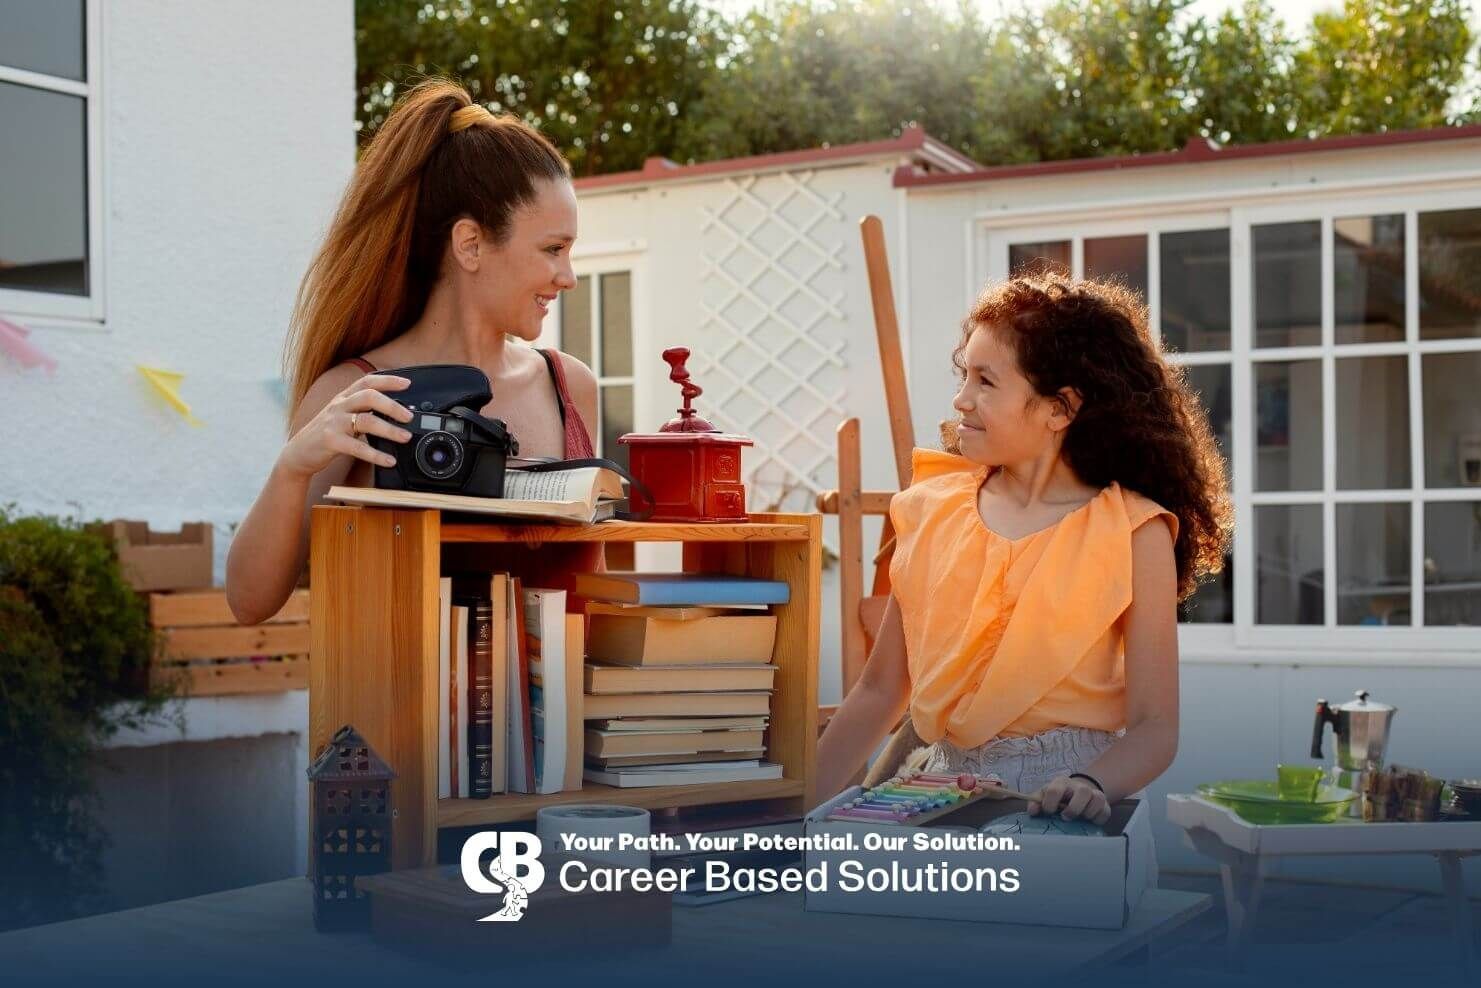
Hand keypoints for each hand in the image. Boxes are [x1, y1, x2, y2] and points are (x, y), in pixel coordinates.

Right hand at [278, 374, 413, 479]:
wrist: (298, 452)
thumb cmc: (326, 434)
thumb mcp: (343, 416)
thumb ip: (363, 411)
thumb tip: (395, 413)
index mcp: (344, 398)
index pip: (367, 381)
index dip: (387, 380)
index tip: (407, 383)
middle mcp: (339, 406)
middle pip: (368, 396)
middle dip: (392, 405)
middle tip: (409, 417)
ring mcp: (334, 423)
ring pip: (366, 421)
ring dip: (389, 429)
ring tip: (405, 437)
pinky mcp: (331, 441)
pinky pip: (357, 447)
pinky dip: (376, 455)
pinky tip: (388, 460)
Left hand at [1027, 775, 1110, 823]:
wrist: (1076, 793)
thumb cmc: (1057, 797)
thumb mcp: (1043, 797)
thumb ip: (1035, 803)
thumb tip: (1032, 811)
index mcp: (1061, 784)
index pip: (1055, 790)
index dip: (1050, 804)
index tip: (1048, 812)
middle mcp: (1079, 787)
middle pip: (1083, 791)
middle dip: (1074, 808)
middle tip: (1065, 817)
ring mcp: (1094, 795)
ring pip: (1098, 799)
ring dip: (1088, 812)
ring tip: (1079, 819)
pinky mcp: (1104, 806)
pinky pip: (1105, 812)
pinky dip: (1097, 819)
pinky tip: (1088, 822)